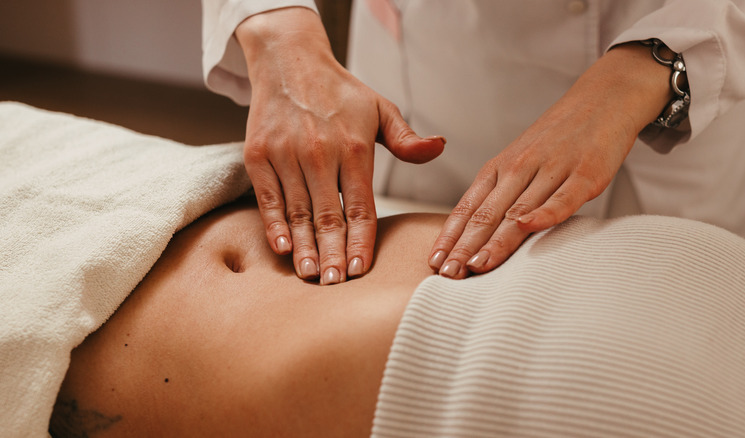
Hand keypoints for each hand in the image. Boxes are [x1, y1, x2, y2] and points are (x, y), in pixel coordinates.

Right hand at [237, 8, 444, 284]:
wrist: (289, 62)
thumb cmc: (341, 93)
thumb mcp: (380, 109)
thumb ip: (406, 138)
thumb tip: (439, 147)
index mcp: (355, 147)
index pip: (361, 206)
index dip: (362, 241)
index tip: (361, 270)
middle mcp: (320, 152)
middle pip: (328, 216)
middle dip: (333, 254)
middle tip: (335, 285)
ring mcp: (286, 154)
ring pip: (297, 211)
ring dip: (304, 247)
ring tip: (311, 276)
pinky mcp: (258, 154)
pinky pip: (267, 197)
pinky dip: (274, 224)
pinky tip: (283, 248)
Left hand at [428, 43, 673, 278]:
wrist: (604, 98)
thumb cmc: (558, 139)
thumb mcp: (521, 161)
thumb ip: (501, 194)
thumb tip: (476, 236)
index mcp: (500, 167)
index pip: (467, 207)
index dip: (450, 236)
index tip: (434, 262)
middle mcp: (520, 168)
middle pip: (486, 214)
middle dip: (464, 247)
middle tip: (448, 274)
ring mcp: (552, 169)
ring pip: (518, 210)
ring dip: (496, 241)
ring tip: (477, 267)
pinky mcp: (586, 172)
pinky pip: (563, 197)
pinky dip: (545, 213)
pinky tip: (528, 228)